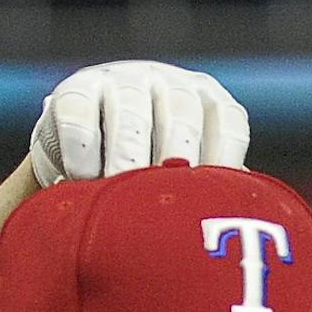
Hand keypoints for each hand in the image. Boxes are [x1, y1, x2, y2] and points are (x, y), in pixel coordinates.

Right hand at [30, 61, 250, 185]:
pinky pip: (80, 114)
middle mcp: (169, 83)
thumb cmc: (151, 183)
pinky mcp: (75, 90)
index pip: (229, 121)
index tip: (215, 200)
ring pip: (131, 112)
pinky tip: (85, 181)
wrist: (84, 161)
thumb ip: (210, 197)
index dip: (226, 159)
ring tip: (124, 199)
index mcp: (208, 103)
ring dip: (128, 159)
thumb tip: (236, 231)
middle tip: (168, 202)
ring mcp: (122, 80)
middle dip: (176, 159)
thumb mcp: (187, 183)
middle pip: (182, 113)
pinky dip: (84, 152)